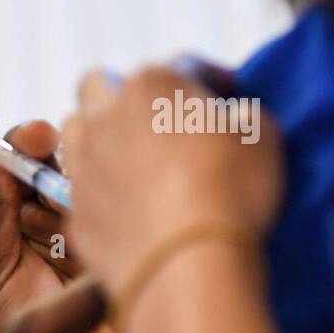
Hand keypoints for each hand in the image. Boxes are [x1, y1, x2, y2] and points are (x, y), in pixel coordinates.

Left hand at [0, 62, 80, 332]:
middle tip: (37, 139)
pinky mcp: (102, 237)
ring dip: (58, 162)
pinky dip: (91, 182)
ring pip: (56, 172)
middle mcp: (15, 228)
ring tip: (63, 171)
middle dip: (22, 142)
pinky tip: (95, 182)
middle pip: (15, 160)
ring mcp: (61, 231)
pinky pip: (94, 195)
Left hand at [60, 65, 282, 294]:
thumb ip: (242, 117)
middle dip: (122, 96)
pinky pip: (79, 191)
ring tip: (129, 162)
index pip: (175, 67)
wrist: (186, 265)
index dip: (203, 81)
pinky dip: (98, 193)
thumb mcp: (261, 138)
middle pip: (97, 88)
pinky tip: (125, 211)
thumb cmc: (232, 191)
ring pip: (72, 135)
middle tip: (155, 122)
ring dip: (96, 139)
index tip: (222, 100)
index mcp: (151, 86)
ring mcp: (81, 166)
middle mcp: (103, 119)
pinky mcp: (74, 212)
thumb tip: (234, 120)